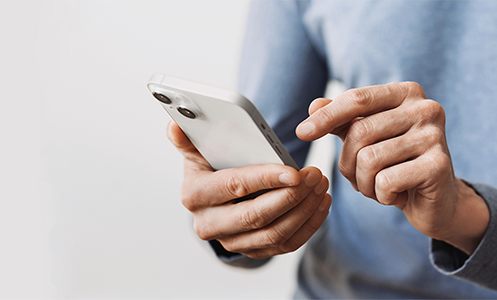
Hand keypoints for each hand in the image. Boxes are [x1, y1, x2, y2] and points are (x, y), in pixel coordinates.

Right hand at [167, 120, 331, 258]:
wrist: (215, 201)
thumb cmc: (211, 167)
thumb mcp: (197, 151)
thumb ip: (188, 138)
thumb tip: (175, 124)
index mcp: (195, 195)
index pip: (234, 186)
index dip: (266, 179)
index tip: (294, 171)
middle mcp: (209, 224)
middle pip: (256, 216)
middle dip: (290, 196)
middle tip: (315, 175)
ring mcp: (232, 242)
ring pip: (274, 233)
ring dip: (304, 210)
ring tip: (320, 185)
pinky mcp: (253, 251)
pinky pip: (285, 244)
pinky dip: (308, 225)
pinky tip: (321, 204)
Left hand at [296, 82, 487, 254]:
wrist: (435, 200)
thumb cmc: (396, 164)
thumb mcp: (367, 138)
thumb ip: (342, 120)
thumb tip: (314, 105)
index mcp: (407, 93)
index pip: (357, 98)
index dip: (326, 117)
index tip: (301, 133)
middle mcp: (425, 108)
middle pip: (360, 132)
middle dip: (348, 163)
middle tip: (358, 178)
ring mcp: (435, 136)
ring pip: (369, 160)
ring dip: (363, 183)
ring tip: (378, 187)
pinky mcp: (439, 166)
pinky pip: (386, 181)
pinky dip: (381, 195)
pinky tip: (395, 195)